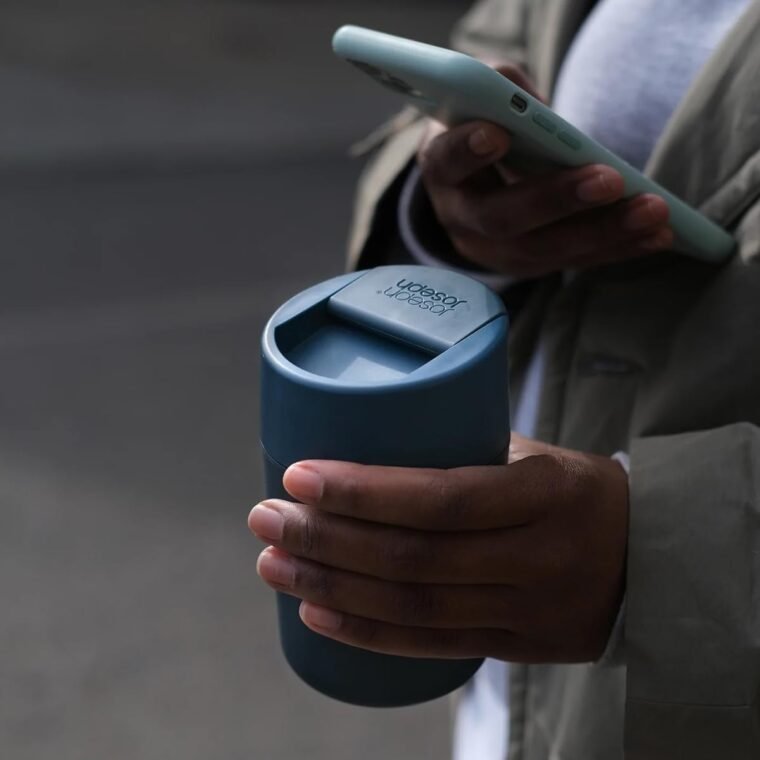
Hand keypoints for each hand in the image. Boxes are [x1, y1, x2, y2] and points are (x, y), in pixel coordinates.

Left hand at [249, 434, 628, 663]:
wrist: (652, 561)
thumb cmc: (577, 490)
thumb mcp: (536, 455)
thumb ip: (463, 452)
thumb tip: (372, 443)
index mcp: (546, 492)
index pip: (443, 496)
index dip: (364, 491)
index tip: (300, 475)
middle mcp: (537, 556)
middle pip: (413, 557)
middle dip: (325, 539)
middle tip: (265, 518)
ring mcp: (526, 610)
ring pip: (413, 607)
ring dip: (331, 587)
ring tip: (272, 566)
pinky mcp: (515, 646)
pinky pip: (432, 647)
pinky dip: (366, 632)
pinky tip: (315, 613)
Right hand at [417, 63, 672, 277]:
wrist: (477, 181)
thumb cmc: (486, 129)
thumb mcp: (482, 103)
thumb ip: (501, 92)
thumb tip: (534, 109)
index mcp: (443, 170)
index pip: (447, 161)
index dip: (468, 151)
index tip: (499, 134)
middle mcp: (460, 218)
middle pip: (502, 218)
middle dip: (557, 200)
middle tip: (609, 180)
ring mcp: (492, 251)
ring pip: (543, 251)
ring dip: (603, 233)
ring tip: (653, 211)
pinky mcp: (527, 265)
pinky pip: (571, 262)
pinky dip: (617, 249)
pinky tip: (657, 236)